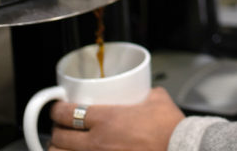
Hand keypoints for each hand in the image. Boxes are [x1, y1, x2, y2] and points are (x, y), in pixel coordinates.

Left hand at [48, 87, 184, 150]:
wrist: (181, 148)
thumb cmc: (170, 128)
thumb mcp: (157, 100)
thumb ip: (144, 93)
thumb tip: (141, 91)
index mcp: (107, 119)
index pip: (68, 113)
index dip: (57, 110)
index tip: (57, 108)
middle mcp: (97, 143)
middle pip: (59, 137)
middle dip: (56, 131)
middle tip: (61, 126)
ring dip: (58, 149)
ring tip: (64, 146)